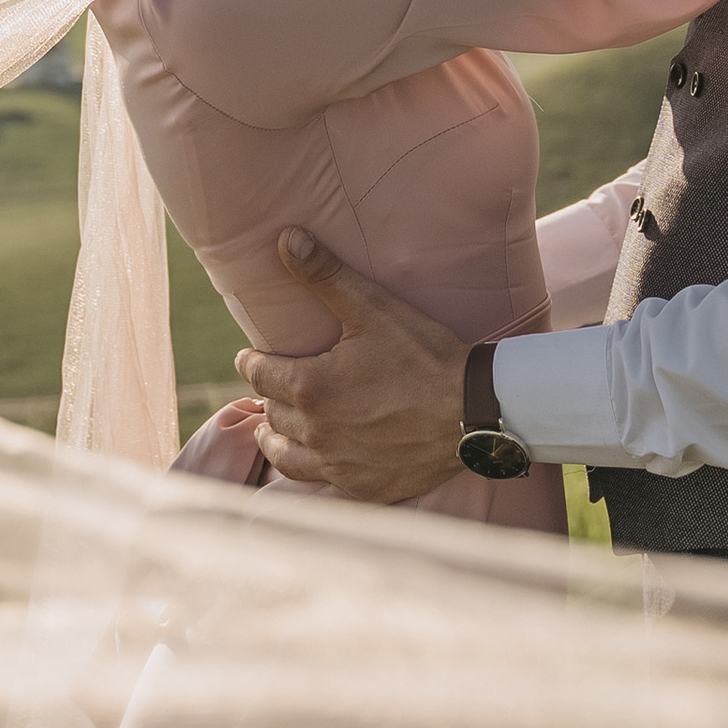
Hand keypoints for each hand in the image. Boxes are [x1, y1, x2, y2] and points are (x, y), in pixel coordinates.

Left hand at [237, 231, 471, 503]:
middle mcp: (316, 432)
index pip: (258, 373)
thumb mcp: (374, 309)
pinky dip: (311, 467)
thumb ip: (326, 275)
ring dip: (276, 438)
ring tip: (274, 429)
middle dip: (269, 395)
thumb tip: (287, 239)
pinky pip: (320, 481)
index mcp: (311, 387)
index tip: (250, 357)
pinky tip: (317, 458)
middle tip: (274, 386)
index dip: (251, 361)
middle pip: (271, 412)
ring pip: (284, 455)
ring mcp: (339, 465)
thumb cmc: (425, 356)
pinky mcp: (363, 487)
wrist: (476, 412)